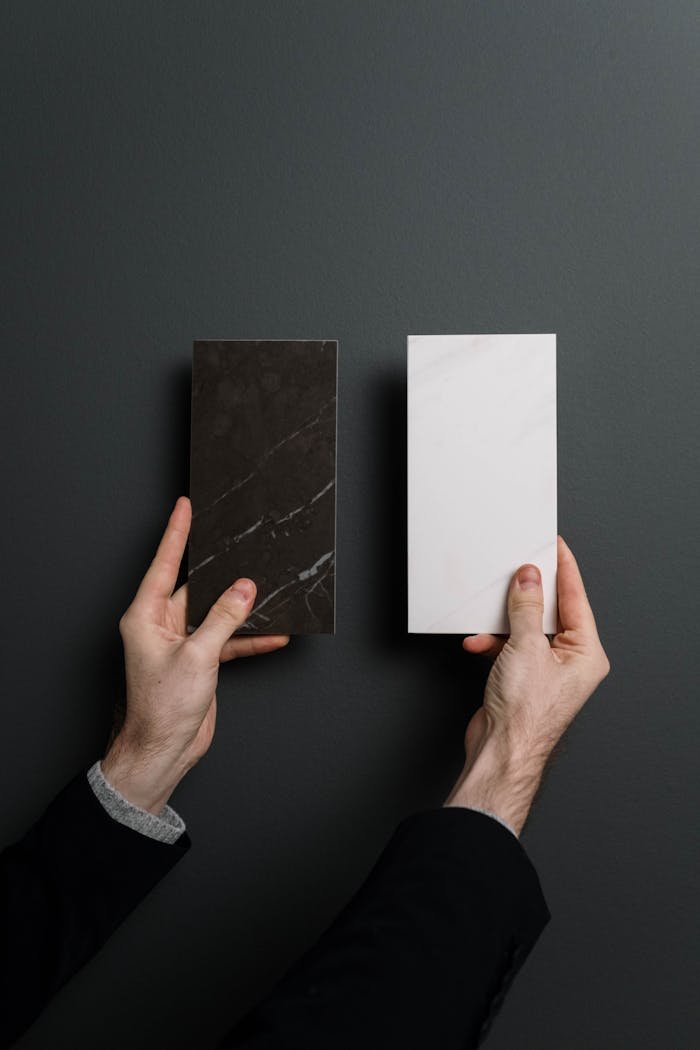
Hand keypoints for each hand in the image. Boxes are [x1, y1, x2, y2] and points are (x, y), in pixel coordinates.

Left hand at [102, 496, 289, 814]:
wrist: (163, 751)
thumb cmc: (162, 707)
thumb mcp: (197, 656)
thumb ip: (223, 618)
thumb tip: (245, 588)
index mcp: (146, 616)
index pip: (164, 564)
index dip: (176, 533)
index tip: (184, 505)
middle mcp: (161, 625)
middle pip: (195, 586)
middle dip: (220, 568)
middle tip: (236, 538)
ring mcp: (182, 642)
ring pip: (216, 612)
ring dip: (241, 606)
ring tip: (267, 585)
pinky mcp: (200, 661)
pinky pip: (227, 640)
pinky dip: (249, 637)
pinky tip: (275, 632)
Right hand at [445, 535, 609, 834]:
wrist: (501, 751)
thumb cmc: (525, 714)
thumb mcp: (525, 648)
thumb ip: (525, 608)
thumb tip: (529, 579)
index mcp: (586, 653)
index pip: (576, 599)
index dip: (564, 570)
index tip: (555, 547)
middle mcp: (571, 662)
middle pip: (550, 613)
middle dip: (527, 595)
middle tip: (517, 569)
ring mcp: (546, 671)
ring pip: (526, 629)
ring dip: (503, 623)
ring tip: (489, 615)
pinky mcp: (523, 678)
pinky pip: (510, 647)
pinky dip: (493, 642)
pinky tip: (478, 642)